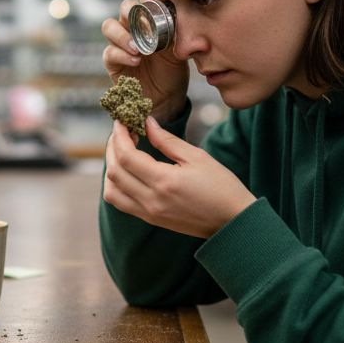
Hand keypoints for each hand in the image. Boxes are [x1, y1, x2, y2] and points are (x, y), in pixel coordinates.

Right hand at [101, 0, 188, 121]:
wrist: (168, 96)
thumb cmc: (173, 69)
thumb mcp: (179, 49)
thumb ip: (178, 32)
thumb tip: (183, 16)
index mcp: (149, 20)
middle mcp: (132, 27)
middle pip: (124, 7)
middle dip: (130, 10)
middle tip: (142, 21)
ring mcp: (120, 44)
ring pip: (109, 26)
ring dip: (122, 34)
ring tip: (138, 48)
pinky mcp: (113, 62)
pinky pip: (110, 52)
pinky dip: (122, 55)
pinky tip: (136, 61)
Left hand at [103, 117, 255, 238]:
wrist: (232, 222)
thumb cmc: (221, 186)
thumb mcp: (197, 157)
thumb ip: (167, 140)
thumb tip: (147, 123)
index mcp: (164, 182)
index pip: (126, 156)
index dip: (119, 135)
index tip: (121, 121)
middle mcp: (151, 200)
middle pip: (114, 172)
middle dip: (113, 148)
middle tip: (122, 132)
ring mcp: (149, 213)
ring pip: (112, 191)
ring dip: (111, 168)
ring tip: (123, 151)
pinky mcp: (151, 219)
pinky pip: (121, 203)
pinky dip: (117, 185)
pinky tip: (128, 171)